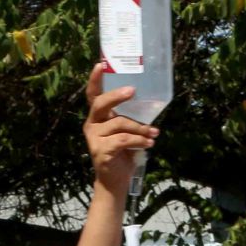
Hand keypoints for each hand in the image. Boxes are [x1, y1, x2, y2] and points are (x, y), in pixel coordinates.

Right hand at [83, 65, 157, 195]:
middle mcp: (92, 124)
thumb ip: (130, 117)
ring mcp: (94, 138)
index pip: (93, 95)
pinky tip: (149, 144)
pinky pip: (123, 139)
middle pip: (101, 104)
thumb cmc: (123, 153)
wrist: (115, 181)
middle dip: (117, 96)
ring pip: (119, 124)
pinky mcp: (100, 151)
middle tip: (133, 91)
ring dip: (141, 128)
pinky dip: (139, 140)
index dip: (95, 80)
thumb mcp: (126, 131)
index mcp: (97, 117)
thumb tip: (151, 102)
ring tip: (154, 133)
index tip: (100, 64)